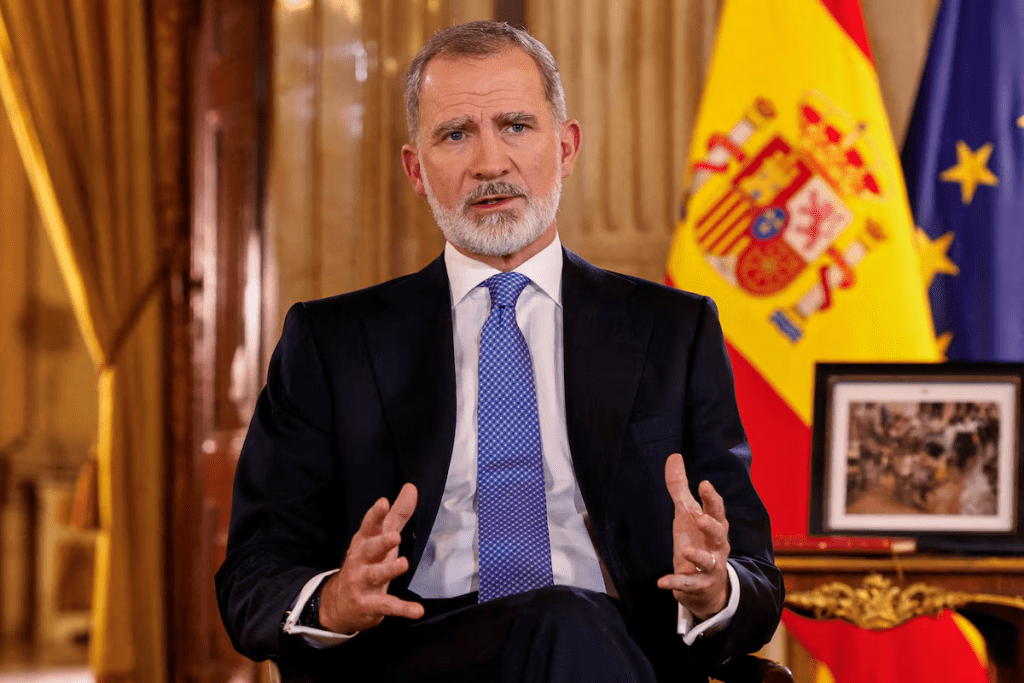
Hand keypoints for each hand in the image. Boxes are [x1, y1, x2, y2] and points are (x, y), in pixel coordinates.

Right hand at [318, 483, 424, 632]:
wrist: (338, 604)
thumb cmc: (365, 563)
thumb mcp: (380, 539)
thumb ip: (397, 515)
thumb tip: (411, 487)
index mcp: (364, 542)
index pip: (369, 526)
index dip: (375, 514)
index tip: (383, 502)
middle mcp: (361, 561)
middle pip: (370, 549)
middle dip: (381, 542)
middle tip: (394, 537)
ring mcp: (363, 583)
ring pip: (376, 575)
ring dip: (389, 569)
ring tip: (404, 563)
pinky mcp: (370, 604)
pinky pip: (387, 606)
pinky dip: (403, 609)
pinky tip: (418, 611)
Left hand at [657, 453, 730, 619]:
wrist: (706, 586)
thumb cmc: (697, 541)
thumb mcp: (686, 514)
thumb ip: (680, 488)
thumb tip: (674, 455)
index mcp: (714, 526)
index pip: (717, 510)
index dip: (712, 498)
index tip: (704, 483)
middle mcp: (717, 546)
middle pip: (720, 534)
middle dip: (712, 526)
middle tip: (701, 518)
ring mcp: (710, 567)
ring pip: (709, 561)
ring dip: (698, 556)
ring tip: (685, 550)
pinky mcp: (699, 585)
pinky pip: (689, 584)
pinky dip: (677, 582)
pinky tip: (662, 582)